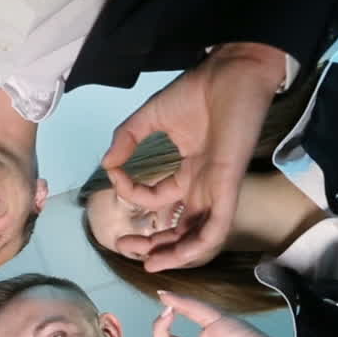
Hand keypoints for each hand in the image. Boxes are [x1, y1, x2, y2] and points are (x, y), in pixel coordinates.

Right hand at [102, 42, 283, 271]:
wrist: (231, 73)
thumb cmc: (197, 91)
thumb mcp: (150, 117)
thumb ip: (127, 139)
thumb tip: (106, 164)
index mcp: (189, 172)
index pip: (155, 197)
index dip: (131, 192)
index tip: (114, 175)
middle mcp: (202, 186)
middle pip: (178, 229)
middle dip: (152, 243)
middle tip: (125, 247)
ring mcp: (216, 189)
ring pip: (197, 237)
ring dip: (173, 254)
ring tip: (148, 263)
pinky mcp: (228, 187)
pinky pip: (216, 228)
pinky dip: (197, 246)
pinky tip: (176, 256)